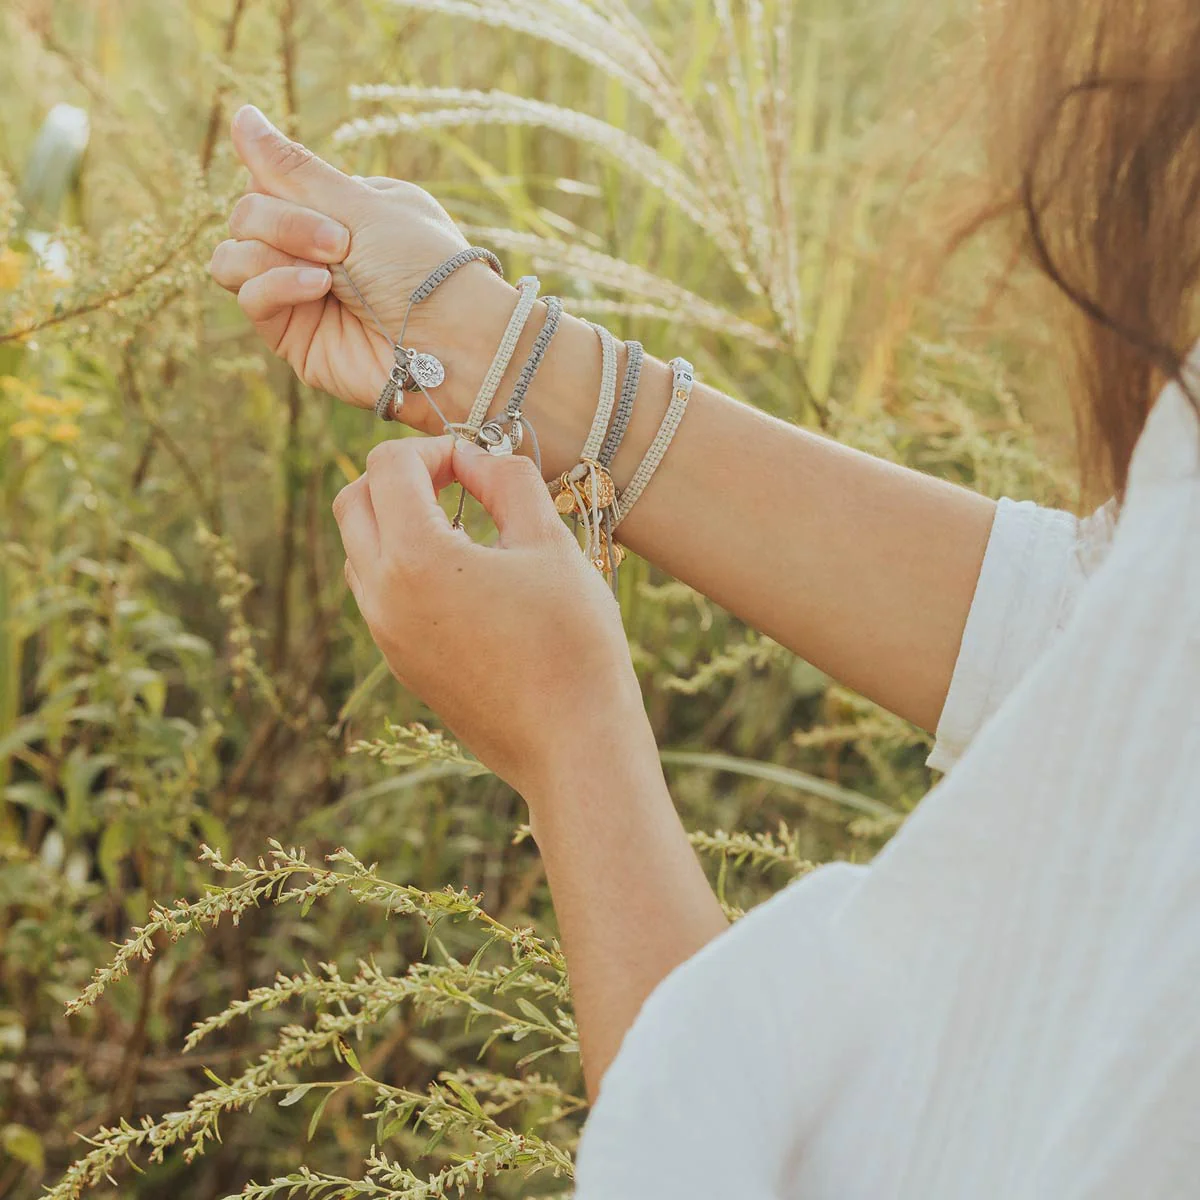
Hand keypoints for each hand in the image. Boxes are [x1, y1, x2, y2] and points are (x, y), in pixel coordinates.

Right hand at [208, 105, 514, 430]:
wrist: (452, 343)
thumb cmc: (422, 269)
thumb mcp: (361, 205)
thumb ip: (294, 168)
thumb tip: (240, 116)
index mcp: (343, 210)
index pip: (271, 182)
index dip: (279, 183)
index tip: (330, 203)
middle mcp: (317, 250)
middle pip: (247, 215)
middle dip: (285, 222)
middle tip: (339, 245)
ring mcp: (301, 295)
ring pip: (234, 256)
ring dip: (275, 252)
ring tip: (328, 274)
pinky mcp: (294, 336)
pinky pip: (249, 298)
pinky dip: (275, 285)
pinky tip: (317, 291)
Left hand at [333, 435, 645, 796]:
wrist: (573, 744)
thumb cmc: (572, 641)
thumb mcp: (549, 543)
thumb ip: (508, 482)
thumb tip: (477, 459)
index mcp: (413, 557)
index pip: (390, 466)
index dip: (436, 449)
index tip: (480, 464)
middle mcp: (382, 595)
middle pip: (354, 502)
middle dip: (400, 476)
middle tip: (459, 482)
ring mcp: (385, 635)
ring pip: (359, 550)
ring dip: (396, 521)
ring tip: (463, 529)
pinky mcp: (401, 664)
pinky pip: (378, 594)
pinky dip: (404, 565)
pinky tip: (464, 577)